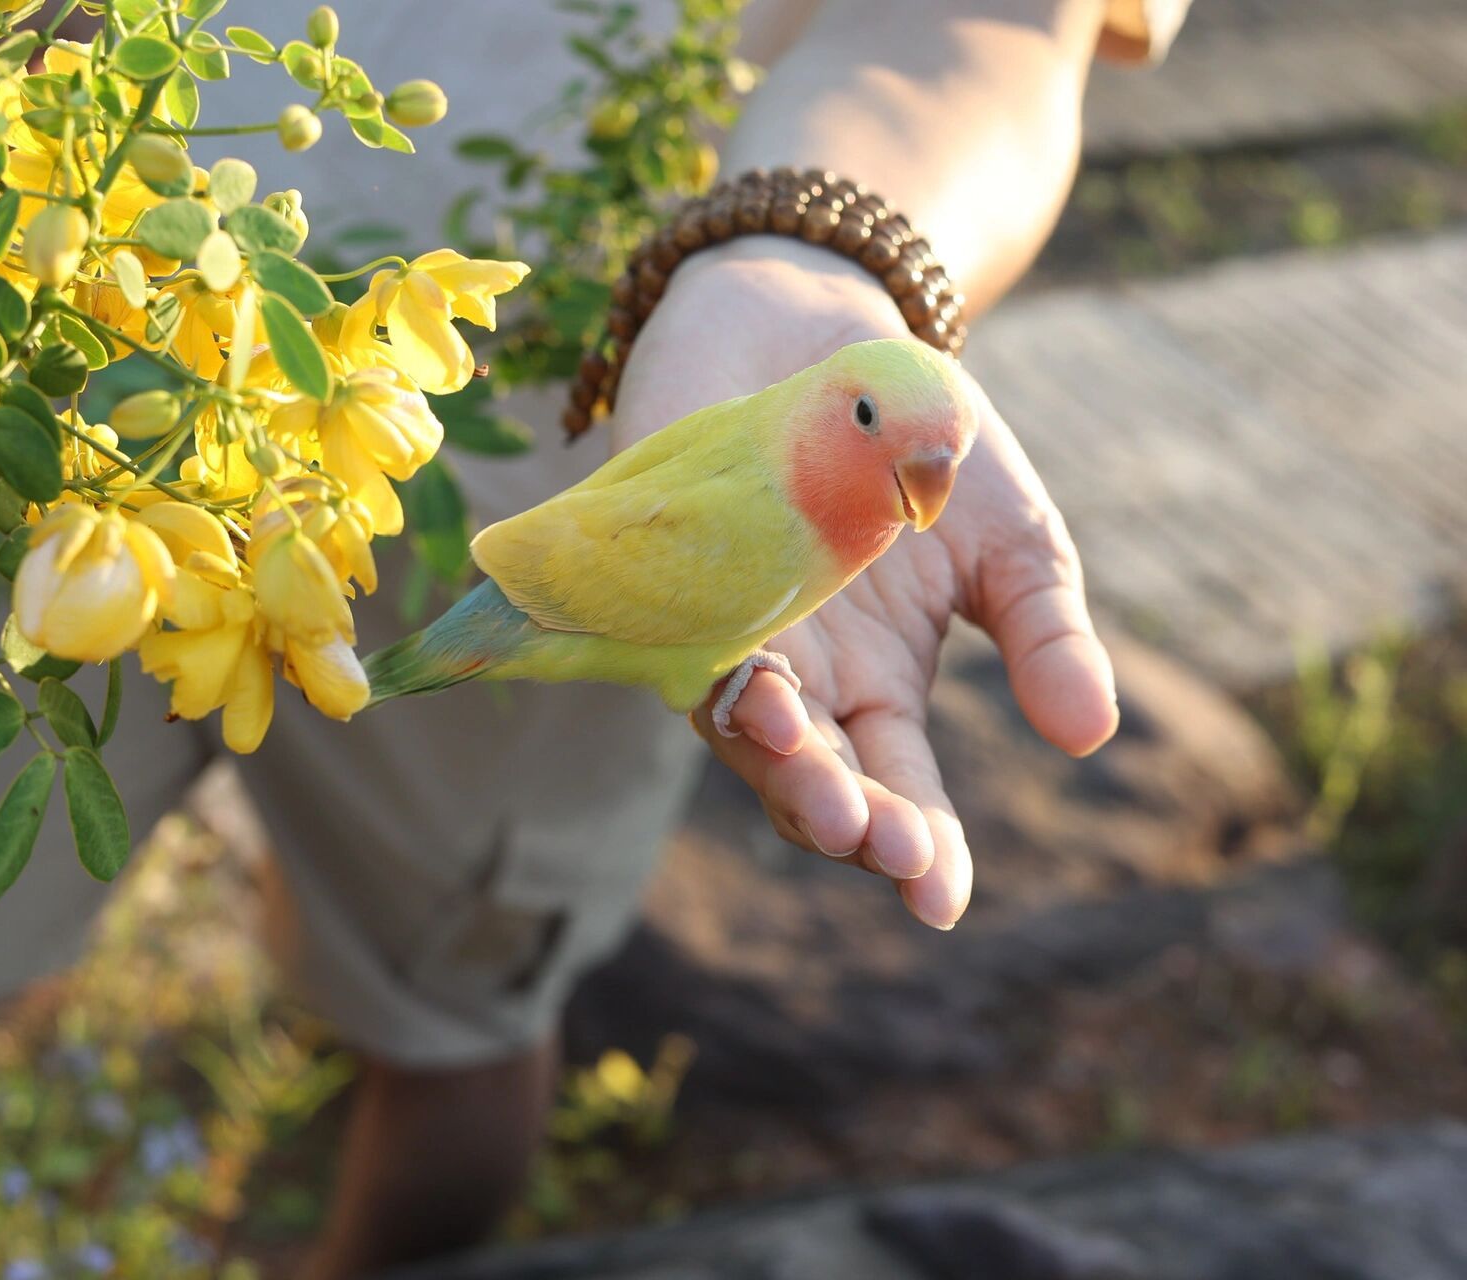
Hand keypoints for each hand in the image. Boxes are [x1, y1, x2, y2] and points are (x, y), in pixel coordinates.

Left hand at [610, 240, 1118, 929]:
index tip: (939, 902)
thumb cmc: (926, 445)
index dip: (919, 851)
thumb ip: (1045, 633)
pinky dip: (717, 666)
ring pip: (740, 727)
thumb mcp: (1014, 540)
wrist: (837, 331)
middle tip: (882, 843)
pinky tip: (759, 691)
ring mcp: (729, 627)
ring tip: (822, 785)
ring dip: (778, 762)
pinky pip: (683, 633)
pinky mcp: (672, 570)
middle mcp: (799, 677)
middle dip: (847, 820)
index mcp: (879, 688)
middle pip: (814, 780)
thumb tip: (1089, 736)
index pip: (900, 793)